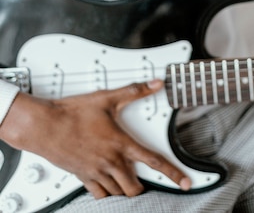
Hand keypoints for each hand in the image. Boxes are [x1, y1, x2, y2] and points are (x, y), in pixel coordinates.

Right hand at [0, 80, 191, 198]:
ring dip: (124, 189)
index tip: (185, 182)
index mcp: (121, 143)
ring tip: (126, 181)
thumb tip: (154, 84)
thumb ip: (134, 91)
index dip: (173, 174)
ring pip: (117, 192)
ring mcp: (96, 172)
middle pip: (134, 187)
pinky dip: (106, 191)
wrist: (45, 126)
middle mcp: (110, 161)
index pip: (154, 161)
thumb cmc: (73, 113)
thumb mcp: (107, 98)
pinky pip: (99, 193)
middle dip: (142, 187)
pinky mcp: (82, 176)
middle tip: (144, 182)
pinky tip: (106, 183)